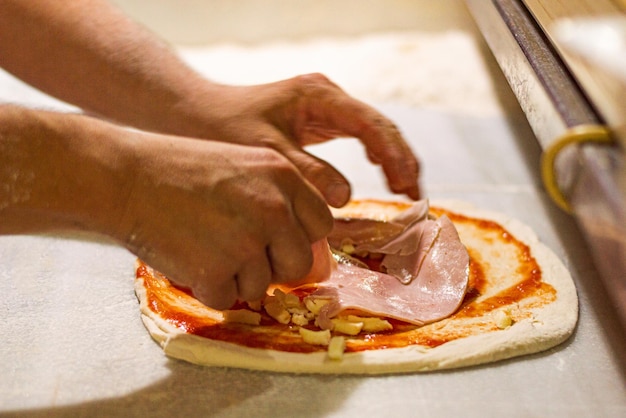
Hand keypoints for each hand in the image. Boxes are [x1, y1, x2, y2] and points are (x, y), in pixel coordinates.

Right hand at [117, 132, 332, 309]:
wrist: (125, 177)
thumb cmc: (180, 172)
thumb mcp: (243, 168)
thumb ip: (280, 203)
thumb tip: (309, 256)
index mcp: (283, 176)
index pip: (321, 224)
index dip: (299, 238)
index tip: (276, 239)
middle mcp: (273, 208)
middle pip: (299, 262)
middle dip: (272, 266)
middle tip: (236, 250)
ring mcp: (247, 240)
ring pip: (262, 286)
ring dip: (235, 277)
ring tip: (203, 245)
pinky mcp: (217, 269)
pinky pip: (226, 299)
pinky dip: (206, 288)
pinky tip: (187, 257)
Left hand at [178, 74, 420, 206]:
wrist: (196, 115)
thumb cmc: (225, 130)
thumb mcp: (268, 153)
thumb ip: (308, 173)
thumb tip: (346, 197)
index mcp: (319, 96)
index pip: (371, 125)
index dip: (394, 157)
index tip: (405, 187)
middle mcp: (327, 96)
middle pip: (380, 126)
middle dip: (401, 159)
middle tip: (413, 195)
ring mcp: (324, 106)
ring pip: (373, 130)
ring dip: (392, 158)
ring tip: (405, 190)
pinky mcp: (318, 120)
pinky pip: (357, 136)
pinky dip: (374, 156)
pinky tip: (382, 174)